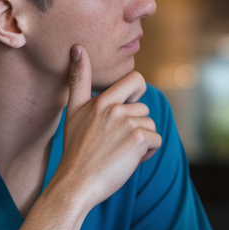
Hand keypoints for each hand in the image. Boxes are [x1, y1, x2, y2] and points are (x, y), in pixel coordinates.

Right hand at [52, 44, 161, 212]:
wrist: (75, 183)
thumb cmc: (75, 151)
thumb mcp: (72, 111)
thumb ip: (78, 79)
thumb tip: (77, 45)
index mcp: (100, 100)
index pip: (133, 80)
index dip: (138, 91)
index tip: (128, 100)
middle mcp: (113, 108)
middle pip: (143, 109)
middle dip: (136, 125)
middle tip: (116, 142)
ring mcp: (126, 122)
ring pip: (150, 125)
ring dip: (142, 141)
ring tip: (119, 153)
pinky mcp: (138, 139)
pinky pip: (156, 141)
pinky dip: (148, 153)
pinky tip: (128, 161)